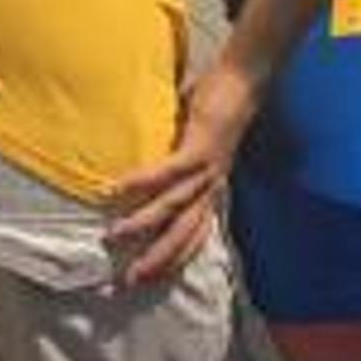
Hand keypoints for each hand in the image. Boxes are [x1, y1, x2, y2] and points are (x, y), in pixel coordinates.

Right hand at [104, 57, 254, 285]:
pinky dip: (143, 181)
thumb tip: (144, 155)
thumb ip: (175, 154)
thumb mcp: (195, 141)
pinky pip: (169, 170)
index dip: (174, 259)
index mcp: (211, 187)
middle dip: (157, 259)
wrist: (245, 80)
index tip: (149, 280)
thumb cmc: (217, 106)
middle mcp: (211, 185)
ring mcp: (207, 168)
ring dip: (143, 224)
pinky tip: (119, 189)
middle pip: (184, 233)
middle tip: (129, 279)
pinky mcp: (200, 146)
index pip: (194, 234)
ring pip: (173, 206)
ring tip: (115, 235)